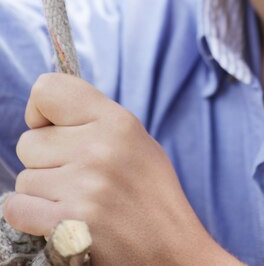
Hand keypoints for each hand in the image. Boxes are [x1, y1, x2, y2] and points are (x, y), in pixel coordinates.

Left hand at [3, 73, 241, 264]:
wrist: (172, 248)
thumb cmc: (149, 192)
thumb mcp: (134, 138)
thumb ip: (93, 118)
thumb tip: (44, 109)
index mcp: (116, 120)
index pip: (47, 89)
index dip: (40, 111)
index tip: (52, 128)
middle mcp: (99, 147)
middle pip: (28, 141)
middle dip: (44, 160)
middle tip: (76, 175)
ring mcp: (84, 186)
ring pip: (24, 178)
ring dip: (42, 192)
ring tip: (77, 200)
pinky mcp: (70, 223)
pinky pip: (17, 208)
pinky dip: (30, 216)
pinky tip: (59, 218)